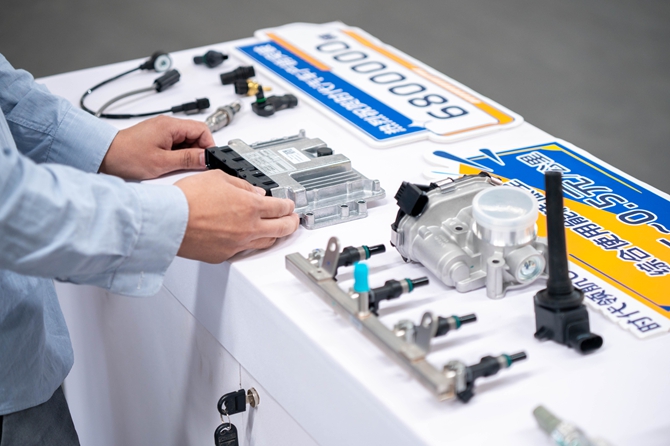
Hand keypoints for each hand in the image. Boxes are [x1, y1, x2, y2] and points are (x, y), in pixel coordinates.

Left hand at [100, 115, 214, 179]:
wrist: (104, 156)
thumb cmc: (127, 156)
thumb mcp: (162, 162)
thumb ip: (188, 159)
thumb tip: (207, 158)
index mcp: (170, 125)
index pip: (202, 129)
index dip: (208, 145)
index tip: (207, 160)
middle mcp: (166, 124)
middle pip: (195, 134)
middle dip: (198, 151)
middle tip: (192, 166)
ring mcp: (161, 130)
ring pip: (186, 140)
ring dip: (187, 154)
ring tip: (176, 166)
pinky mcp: (156, 137)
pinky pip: (175, 144)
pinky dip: (177, 154)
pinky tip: (169, 163)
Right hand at [175, 170, 299, 262]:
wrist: (169, 221)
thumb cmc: (187, 199)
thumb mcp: (218, 178)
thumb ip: (241, 185)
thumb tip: (254, 191)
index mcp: (250, 206)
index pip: (281, 207)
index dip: (289, 205)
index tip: (289, 204)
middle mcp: (248, 227)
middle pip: (282, 228)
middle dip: (292, 222)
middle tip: (293, 219)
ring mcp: (237, 243)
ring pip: (266, 242)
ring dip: (275, 235)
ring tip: (276, 230)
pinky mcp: (224, 255)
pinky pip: (243, 250)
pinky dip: (249, 243)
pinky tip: (247, 238)